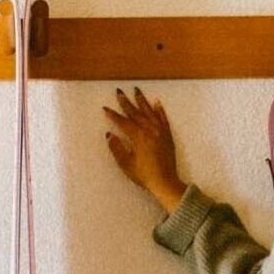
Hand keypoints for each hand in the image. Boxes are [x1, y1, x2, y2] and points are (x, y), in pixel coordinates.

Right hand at [103, 87, 187, 212]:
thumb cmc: (144, 175)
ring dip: (142, 101)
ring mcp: (160, 132)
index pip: (123, 122)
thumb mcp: (126, 164)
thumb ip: (116, 148)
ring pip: (149, 112)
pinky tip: (156, 102)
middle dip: (126, 102)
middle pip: (135, 113)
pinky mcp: (168, 135)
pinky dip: (159, 110)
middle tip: (119, 92)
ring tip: (136, 90)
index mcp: (138, 137)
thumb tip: (109, 135)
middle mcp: (150, 130)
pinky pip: (163, 118)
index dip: (113, 115)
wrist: (165, 182)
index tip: (106, 108)